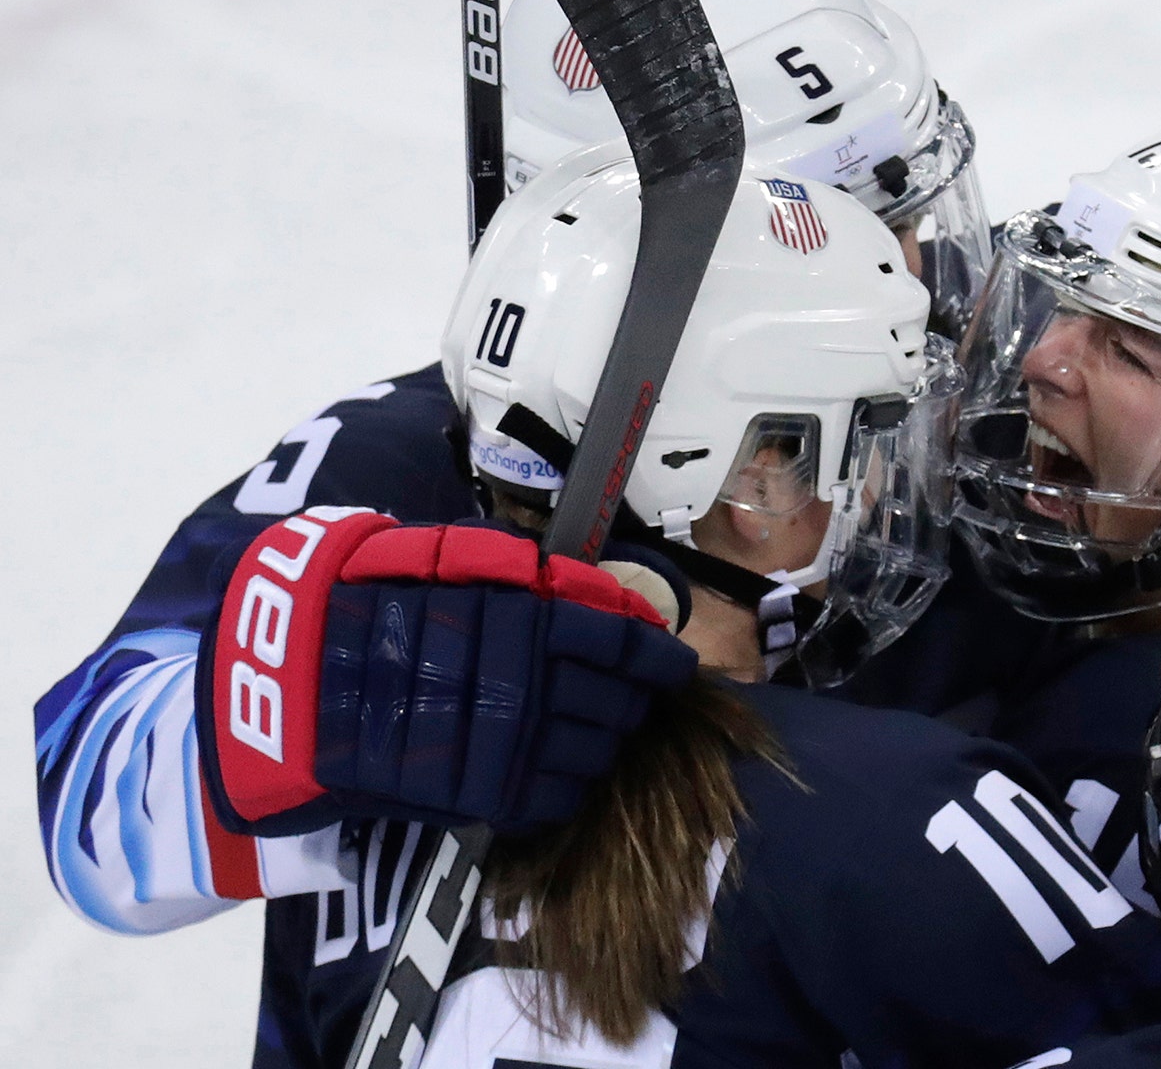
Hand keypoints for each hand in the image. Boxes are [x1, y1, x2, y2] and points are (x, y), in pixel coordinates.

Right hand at [196, 509, 697, 836]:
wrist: (288, 687)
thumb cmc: (361, 607)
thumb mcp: (442, 560)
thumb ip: (523, 574)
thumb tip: (598, 591)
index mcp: (529, 621)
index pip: (624, 644)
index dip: (660, 657)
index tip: (675, 663)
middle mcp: (532, 686)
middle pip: (620, 703)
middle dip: (636, 701)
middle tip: (636, 697)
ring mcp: (511, 747)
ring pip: (597, 753)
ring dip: (607, 742)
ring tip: (599, 732)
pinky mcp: (486, 797)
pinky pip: (557, 797)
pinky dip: (569, 783)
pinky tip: (560, 768)